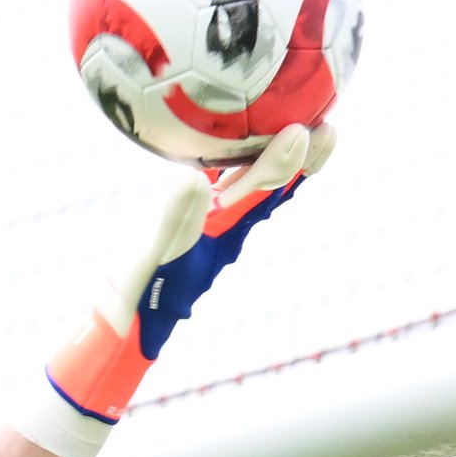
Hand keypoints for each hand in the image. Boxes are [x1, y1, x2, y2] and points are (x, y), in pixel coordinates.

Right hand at [29, 124, 331, 456]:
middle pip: (272, 189)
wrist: (125, 331)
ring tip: (297, 127)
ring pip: (252, 188)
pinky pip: (221, 189)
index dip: (289, 160)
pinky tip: (231, 142)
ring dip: (275, 160)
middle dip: (301, 159)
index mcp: (223, 233)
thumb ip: (174, 218)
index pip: (264, 192)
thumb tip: (197, 178)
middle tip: (330, 125)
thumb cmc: (139, 298)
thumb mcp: (152, 257)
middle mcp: (226, 229)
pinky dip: (233, 164)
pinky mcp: (190, 227)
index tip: (313, 130)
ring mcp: (211, 229)